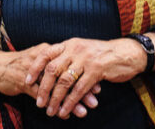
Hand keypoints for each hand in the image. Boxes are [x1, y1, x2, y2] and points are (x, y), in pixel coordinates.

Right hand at [0, 45, 100, 116]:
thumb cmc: (21, 64)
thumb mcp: (40, 60)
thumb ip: (56, 65)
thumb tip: (76, 74)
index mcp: (50, 51)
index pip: (72, 65)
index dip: (85, 76)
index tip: (98, 88)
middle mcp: (44, 60)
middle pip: (67, 76)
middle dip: (82, 90)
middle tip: (95, 101)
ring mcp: (34, 71)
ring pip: (56, 88)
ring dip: (70, 101)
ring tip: (83, 112)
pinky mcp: (24, 82)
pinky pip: (41, 96)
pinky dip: (53, 106)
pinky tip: (62, 114)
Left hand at [26, 38, 146, 118]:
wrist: (127, 53)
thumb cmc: (103, 54)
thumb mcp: (83, 49)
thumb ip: (68, 57)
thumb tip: (50, 71)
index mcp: (69, 44)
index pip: (45, 54)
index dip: (34, 68)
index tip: (27, 81)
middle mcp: (75, 49)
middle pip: (52, 70)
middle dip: (43, 88)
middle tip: (38, 102)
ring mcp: (86, 59)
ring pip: (64, 82)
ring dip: (56, 99)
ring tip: (50, 111)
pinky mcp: (96, 70)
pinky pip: (79, 89)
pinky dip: (70, 102)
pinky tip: (65, 110)